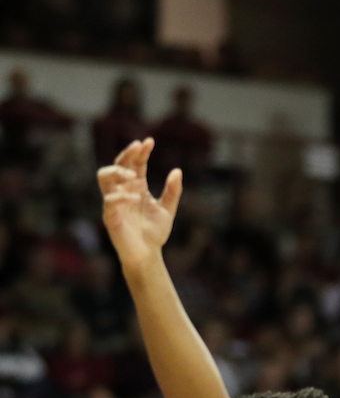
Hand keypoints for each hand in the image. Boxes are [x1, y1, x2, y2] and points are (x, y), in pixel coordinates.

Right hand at [98, 138, 181, 272]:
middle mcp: (122, 191)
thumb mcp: (167, 210)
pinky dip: (122, 196)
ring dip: (117, 171)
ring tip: (134, 175)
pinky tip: (137, 196)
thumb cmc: (154, 233)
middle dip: (127, 154)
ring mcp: (114, 203)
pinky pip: (110, 201)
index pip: (135, 164)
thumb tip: (177, 171)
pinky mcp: (110, 216)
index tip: (149, 142)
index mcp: (135, 187)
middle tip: (139, 147)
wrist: (148, 256)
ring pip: (104, 177)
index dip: (140, 152)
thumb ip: (172, 192)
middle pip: (118, 164)